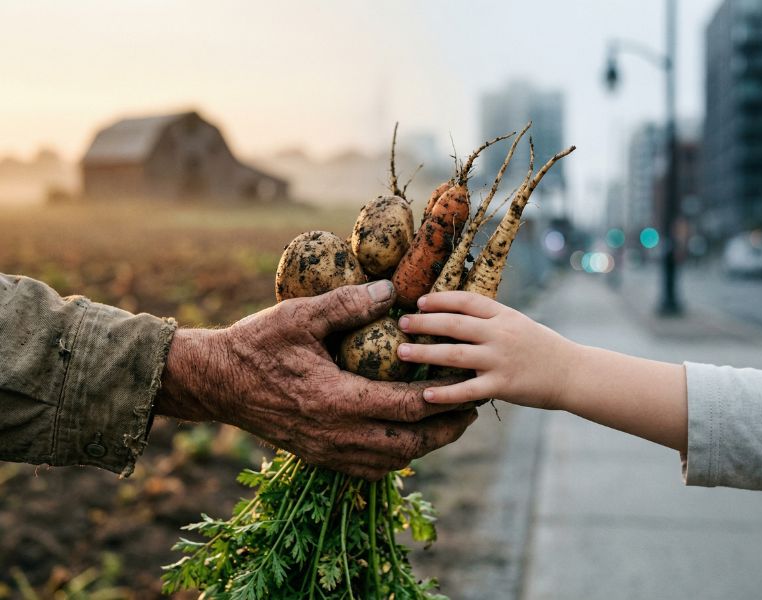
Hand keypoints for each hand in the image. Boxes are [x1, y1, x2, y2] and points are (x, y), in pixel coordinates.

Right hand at [155, 281, 476, 479]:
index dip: (444, 398)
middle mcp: (336, 434)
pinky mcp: (316, 455)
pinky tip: (402, 437)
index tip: (469, 385)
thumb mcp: (300, 316)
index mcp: (337, 400)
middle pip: (408, 444)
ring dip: (423, 445)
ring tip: (444, 423)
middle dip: (445, 431)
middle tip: (470, 410)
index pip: (407, 407)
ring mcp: (326, 450)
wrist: (216, 382)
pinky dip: (394, 456)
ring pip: (390, 461)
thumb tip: (389, 290)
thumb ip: (347, 303)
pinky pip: (368, 469)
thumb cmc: (257, 345)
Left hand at [396, 291, 576, 407]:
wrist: (572, 373)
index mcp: (503, 315)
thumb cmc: (541, 347)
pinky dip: (445, 393)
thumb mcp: (517, 322)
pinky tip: (426, 393)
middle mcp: (500, 334)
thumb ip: (489, 318)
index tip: (419, 301)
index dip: (440, 299)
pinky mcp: (502, 385)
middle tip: (401, 324)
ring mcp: (500, 360)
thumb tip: (454, 312)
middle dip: (424, 323)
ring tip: (402, 352)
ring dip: (425, 353)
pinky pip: (467, 390)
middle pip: (454, 324)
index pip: (466, 301)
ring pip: (454, 355)